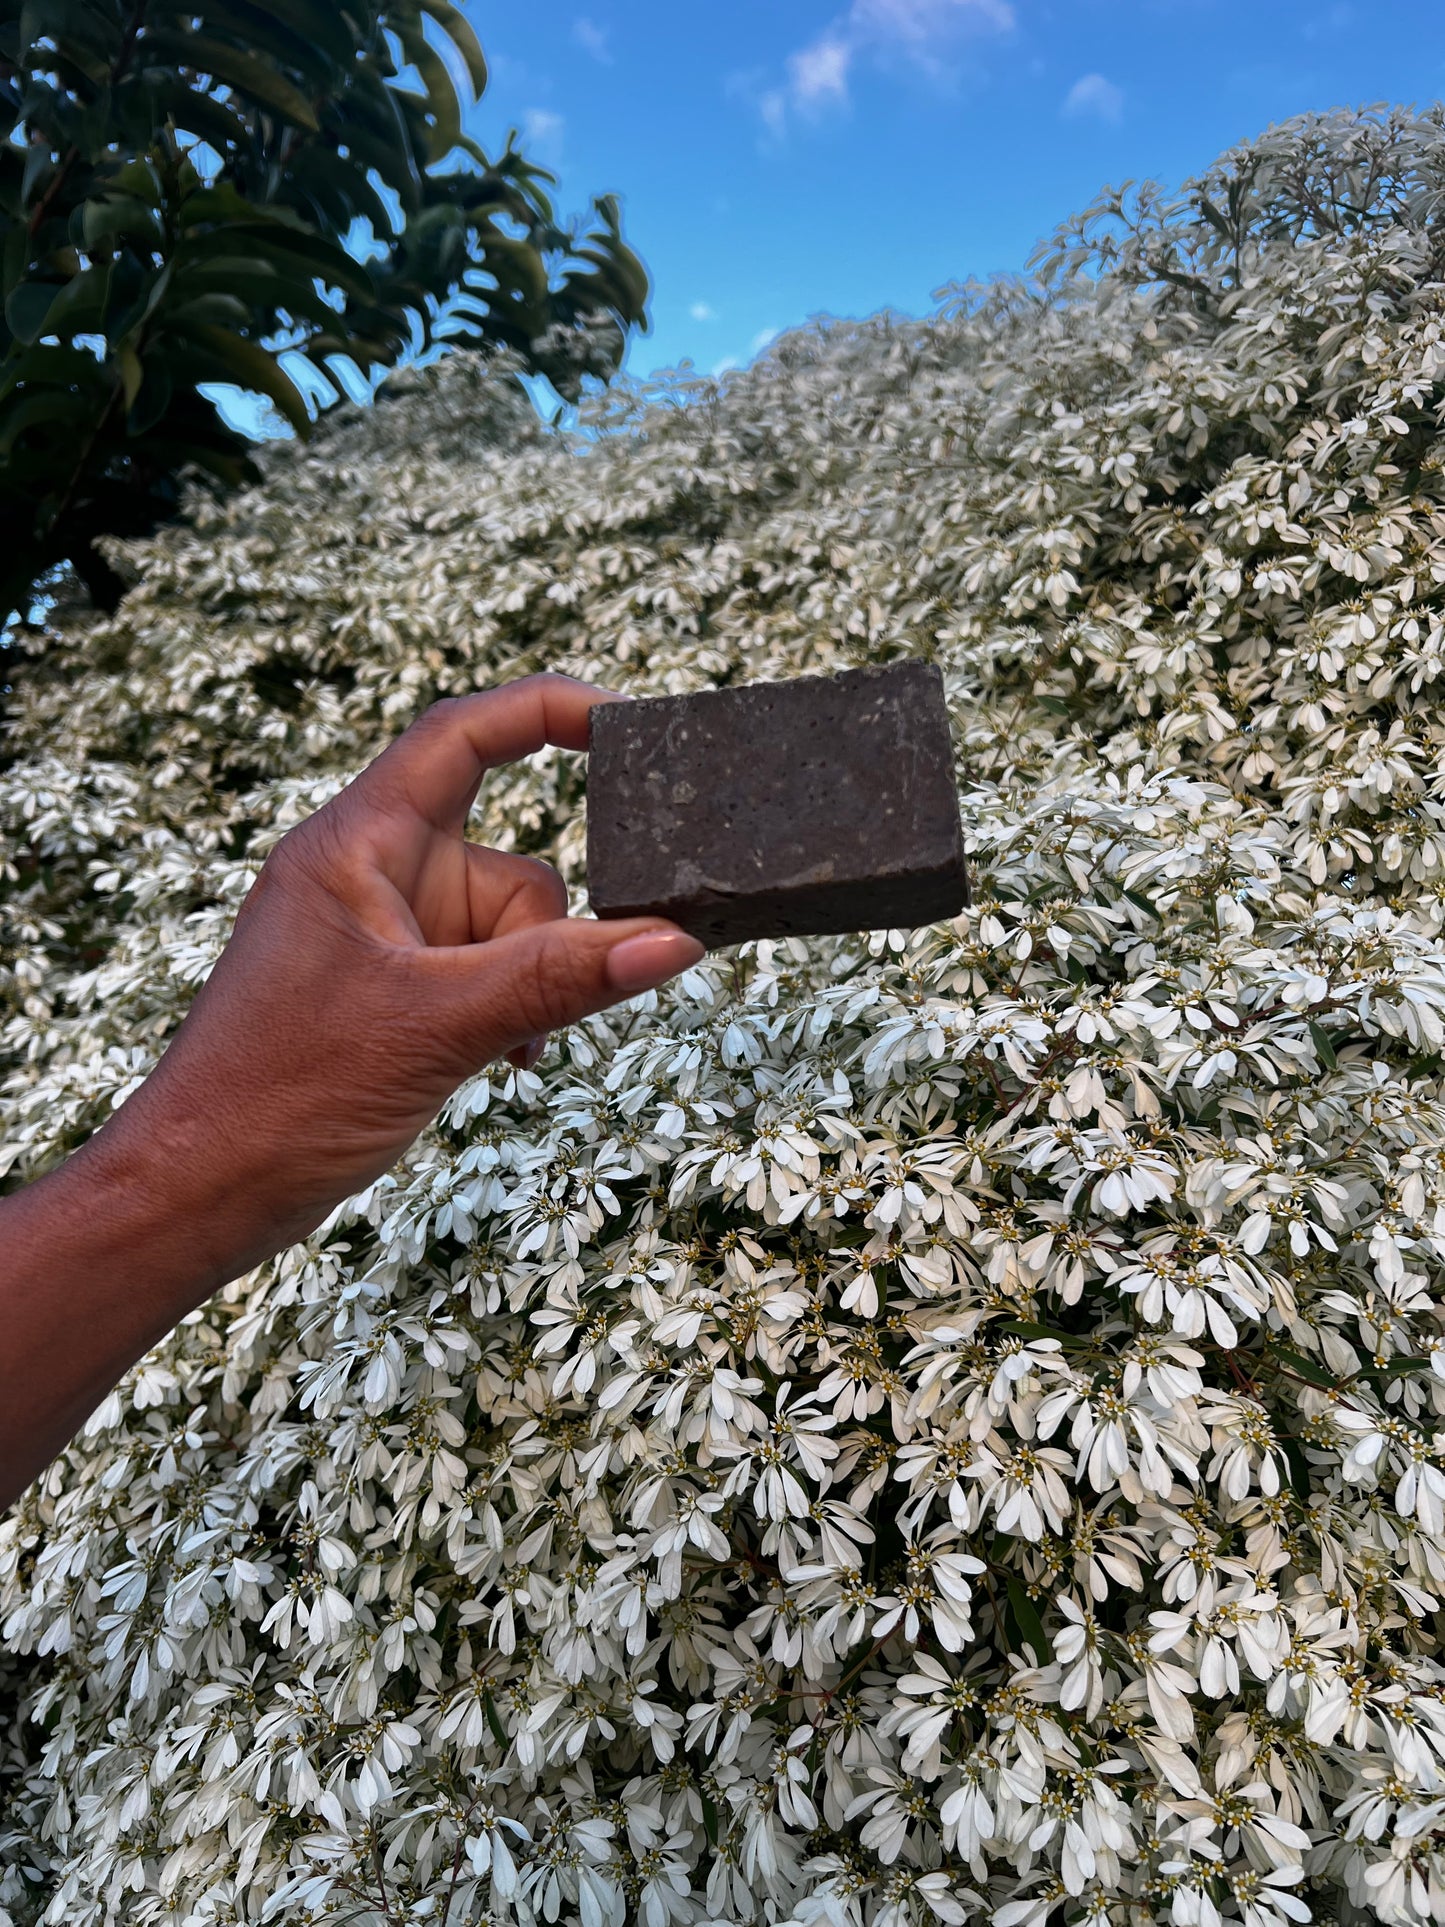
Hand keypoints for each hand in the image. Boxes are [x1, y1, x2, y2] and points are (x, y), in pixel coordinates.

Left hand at [88, 672, 704, 1277]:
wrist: (203, 1189)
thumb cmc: (277, 1095)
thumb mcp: (439, 1026)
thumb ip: (559, 979)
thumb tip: (672, 942)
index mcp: (356, 843)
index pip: (461, 736)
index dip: (546, 711)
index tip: (628, 724)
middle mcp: (370, 874)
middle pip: (506, 863)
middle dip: (542, 935)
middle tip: (540, 1008)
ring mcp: (383, 933)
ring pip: (507, 930)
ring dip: (527, 987)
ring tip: (500, 1052)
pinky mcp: (393, 988)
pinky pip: (486, 974)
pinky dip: (508, 1010)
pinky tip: (502, 1061)